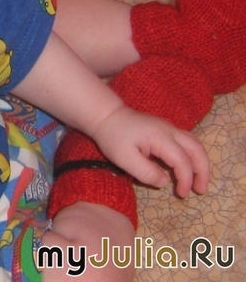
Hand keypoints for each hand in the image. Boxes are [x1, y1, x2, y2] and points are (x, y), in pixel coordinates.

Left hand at [89, 105, 209, 197]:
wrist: (106, 116)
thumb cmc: (113, 137)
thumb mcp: (124, 159)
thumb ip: (146, 172)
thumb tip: (164, 182)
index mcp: (161, 137)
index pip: (182, 161)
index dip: (186, 179)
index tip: (181, 194)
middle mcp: (170, 130)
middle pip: (197, 150)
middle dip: (202, 172)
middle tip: (201, 190)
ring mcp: (169, 127)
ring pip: (195, 144)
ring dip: (200, 163)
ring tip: (198, 182)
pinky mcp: (166, 129)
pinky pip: (187, 141)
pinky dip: (193, 155)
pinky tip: (188, 168)